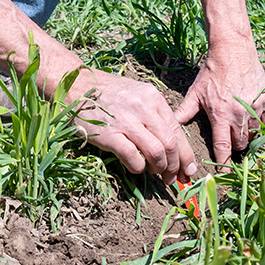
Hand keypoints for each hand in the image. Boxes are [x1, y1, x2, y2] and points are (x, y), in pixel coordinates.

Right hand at [69, 69, 196, 185]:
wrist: (78, 86)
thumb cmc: (109, 92)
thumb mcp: (138, 94)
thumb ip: (155, 114)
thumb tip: (172, 146)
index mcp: (153, 98)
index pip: (177, 130)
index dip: (186, 155)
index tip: (187, 171)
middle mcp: (143, 108)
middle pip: (170, 144)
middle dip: (174, 166)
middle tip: (171, 178)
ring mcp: (126, 121)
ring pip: (156, 152)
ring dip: (158, 168)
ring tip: (153, 172)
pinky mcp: (109, 135)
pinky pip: (133, 158)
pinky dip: (138, 168)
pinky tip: (135, 167)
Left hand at [173, 47, 264, 166]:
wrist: (233, 50)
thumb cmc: (213, 71)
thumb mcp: (196, 92)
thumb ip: (184, 111)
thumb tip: (171, 126)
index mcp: (220, 115)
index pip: (223, 148)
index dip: (223, 164)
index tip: (224, 175)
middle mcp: (239, 115)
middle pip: (240, 144)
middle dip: (234, 146)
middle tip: (229, 139)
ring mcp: (255, 109)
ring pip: (254, 135)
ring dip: (247, 135)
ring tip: (239, 127)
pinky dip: (259, 124)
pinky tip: (250, 117)